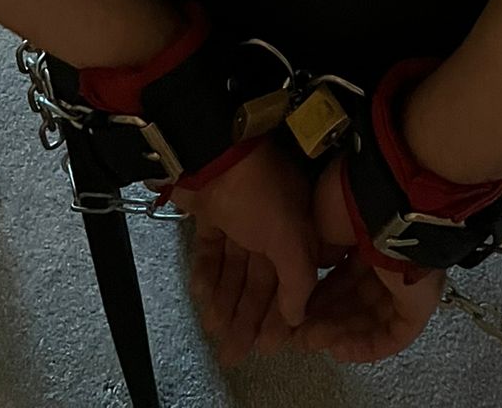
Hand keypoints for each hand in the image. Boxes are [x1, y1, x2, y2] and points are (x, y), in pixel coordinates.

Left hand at [172, 139, 319, 362]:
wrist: (214, 150)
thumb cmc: (259, 193)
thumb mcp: (290, 236)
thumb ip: (298, 279)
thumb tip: (298, 315)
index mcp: (297, 227)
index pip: (292, 280)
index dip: (281, 314)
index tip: (270, 346)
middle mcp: (271, 223)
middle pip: (261, 280)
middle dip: (249, 317)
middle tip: (235, 353)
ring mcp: (239, 216)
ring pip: (234, 269)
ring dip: (226, 302)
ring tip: (216, 333)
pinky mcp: (211, 212)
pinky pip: (210, 251)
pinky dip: (207, 275)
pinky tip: (203, 299)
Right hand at [294, 156, 443, 363]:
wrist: (390, 202)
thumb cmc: (353, 200)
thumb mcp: (319, 220)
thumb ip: (313, 252)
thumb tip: (308, 275)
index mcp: (370, 234)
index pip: (344, 275)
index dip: (318, 294)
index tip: (294, 310)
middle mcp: (390, 258)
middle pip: (355, 299)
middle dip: (324, 319)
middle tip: (297, 335)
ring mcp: (408, 281)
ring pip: (371, 319)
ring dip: (338, 334)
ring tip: (310, 342)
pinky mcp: (420, 303)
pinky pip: (393, 335)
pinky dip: (365, 347)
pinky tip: (338, 350)